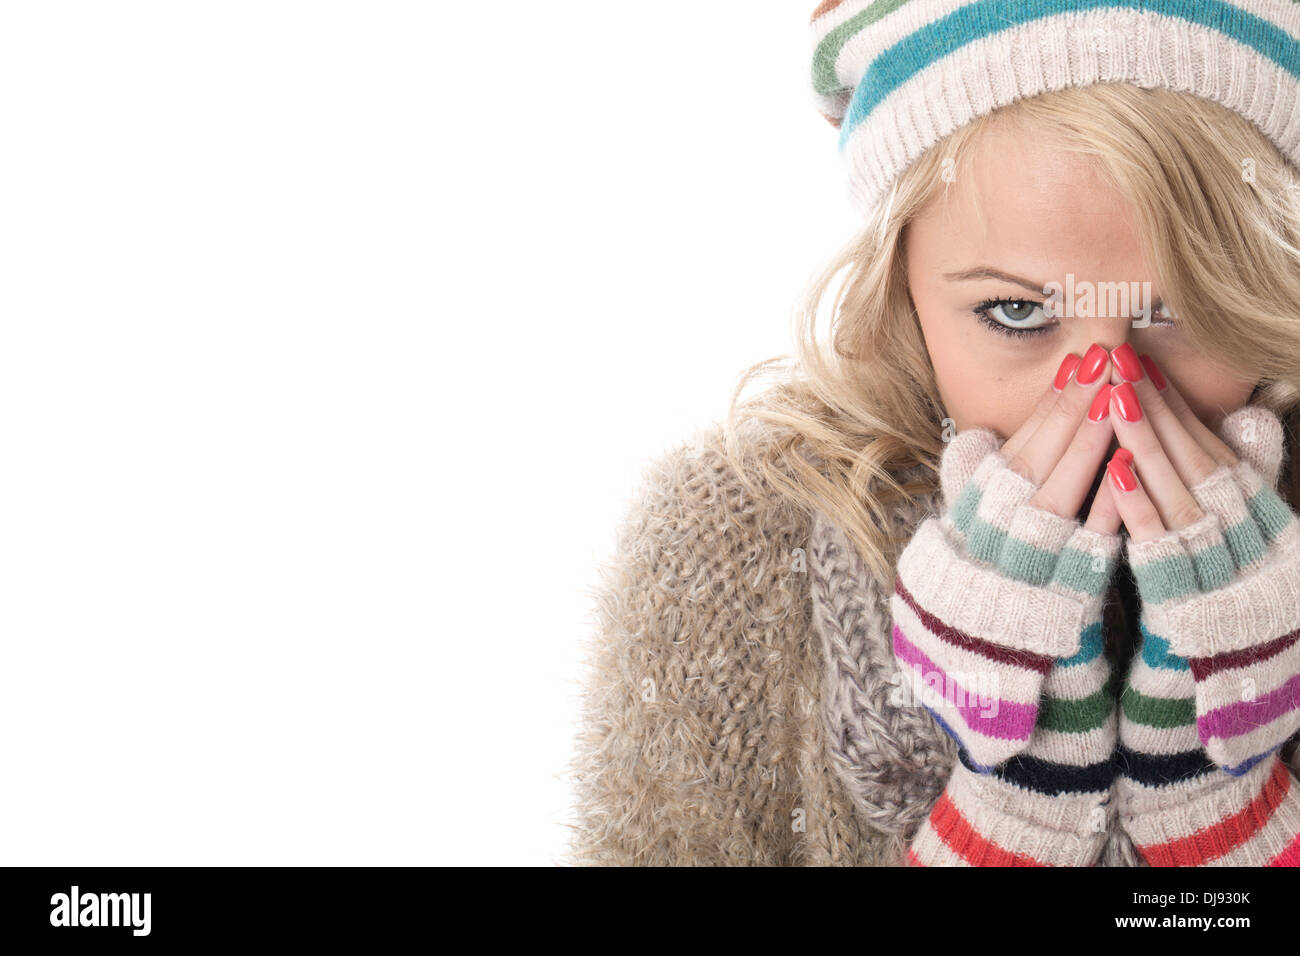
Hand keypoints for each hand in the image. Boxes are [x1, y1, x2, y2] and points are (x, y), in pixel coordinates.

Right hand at [898, 344, 1123, 864]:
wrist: (990, 699)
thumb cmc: (981, 616)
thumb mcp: (961, 550)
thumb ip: (967, 493)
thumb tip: (972, 439)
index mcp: (967, 526)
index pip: (1010, 454)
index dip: (1045, 408)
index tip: (1074, 365)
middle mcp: (990, 545)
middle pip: (1036, 464)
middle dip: (1074, 408)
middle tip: (1105, 356)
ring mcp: (1021, 575)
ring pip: (1060, 496)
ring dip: (1093, 444)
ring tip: (1123, 394)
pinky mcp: (1056, 605)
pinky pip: (1084, 547)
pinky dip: (1108, 507)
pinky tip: (1131, 471)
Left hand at [1104, 346, 1299, 866]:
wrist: (1228, 711)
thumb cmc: (1224, 619)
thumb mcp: (1238, 550)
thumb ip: (1245, 487)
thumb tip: (1252, 421)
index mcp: (1260, 524)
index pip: (1213, 453)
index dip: (1175, 406)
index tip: (1139, 363)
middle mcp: (1250, 546)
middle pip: (1199, 465)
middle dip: (1157, 411)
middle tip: (1122, 359)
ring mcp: (1226, 577)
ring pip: (1183, 499)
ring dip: (1147, 445)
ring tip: (1114, 396)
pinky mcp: (1194, 611)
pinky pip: (1164, 553)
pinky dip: (1141, 511)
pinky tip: (1117, 473)